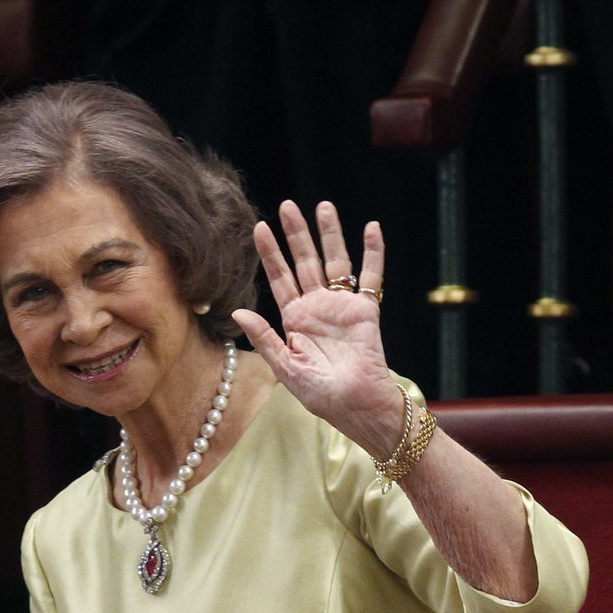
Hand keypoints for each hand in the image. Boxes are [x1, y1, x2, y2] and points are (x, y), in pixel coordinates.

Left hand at [232, 200, 401, 456]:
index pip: (279, 279)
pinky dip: (373, 254)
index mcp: (295, 320)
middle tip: (287, 206)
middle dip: (296, 235)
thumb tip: (239, 313)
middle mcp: (318, 308)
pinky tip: (372, 229)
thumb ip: (264, 338)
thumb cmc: (320, 395)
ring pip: (336, 262)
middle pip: (305, 262)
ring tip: (324, 206)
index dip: (270, 254)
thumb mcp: (284, 368)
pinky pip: (372, 277)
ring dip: (330, 235)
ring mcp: (342, 306)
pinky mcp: (366, 311)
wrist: (355, 406)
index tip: (259, 228)